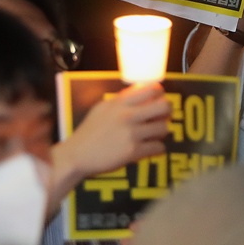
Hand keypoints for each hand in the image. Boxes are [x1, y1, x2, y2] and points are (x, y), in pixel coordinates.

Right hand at [53, 82, 171, 185]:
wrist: (76, 155)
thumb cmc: (88, 132)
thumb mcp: (101, 109)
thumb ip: (121, 100)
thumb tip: (141, 92)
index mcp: (119, 103)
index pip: (150, 89)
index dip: (160, 93)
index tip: (159, 98)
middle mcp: (127, 115)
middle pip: (163, 106)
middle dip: (167, 112)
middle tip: (161, 117)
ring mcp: (131, 134)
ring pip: (163, 128)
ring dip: (161, 132)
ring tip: (153, 135)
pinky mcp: (133, 152)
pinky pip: (158, 147)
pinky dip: (157, 149)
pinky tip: (150, 149)